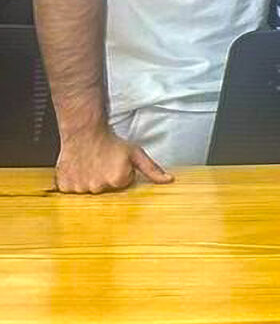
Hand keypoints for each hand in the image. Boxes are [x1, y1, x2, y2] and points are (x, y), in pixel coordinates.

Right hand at [52, 125, 171, 193]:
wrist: (84, 132)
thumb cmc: (109, 141)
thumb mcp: (136, 153)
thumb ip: (152, 169)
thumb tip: (168, 180)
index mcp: (117, 180)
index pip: (123, 185)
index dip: (122, 174)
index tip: (116, 164)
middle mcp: (98, 186)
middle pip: (106, 190)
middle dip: (106, 179)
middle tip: (103, 164)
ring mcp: (80, 187)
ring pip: (88, 191)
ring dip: (90, 181)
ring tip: (92, 165)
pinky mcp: (66, 186)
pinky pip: (72, 191)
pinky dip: (75, 183)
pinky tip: (80, 170)